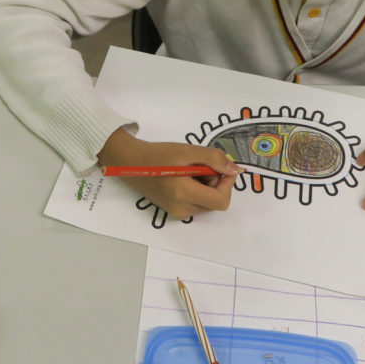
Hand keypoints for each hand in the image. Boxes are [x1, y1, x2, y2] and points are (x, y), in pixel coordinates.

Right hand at [98, 129, 240, 219]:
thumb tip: (234, 170)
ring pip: (207, 203)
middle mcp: (181, 209)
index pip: (221, 201)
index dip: (227, 184)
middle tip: (201, 166)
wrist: (130, 162)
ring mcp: (177, 212)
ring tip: (191, 170)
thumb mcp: (187, 151)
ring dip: (207, 186)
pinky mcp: (174, 210)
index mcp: (184, 195)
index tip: (222, 167)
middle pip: (215, 202)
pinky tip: (185, 177)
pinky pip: (197, 203)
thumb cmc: (157, 155)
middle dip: (216, 183)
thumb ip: (213, 159)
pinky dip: (198, 190)